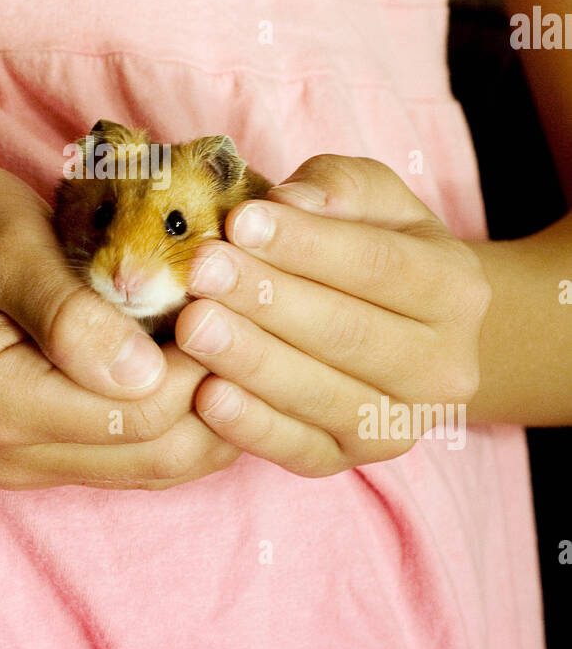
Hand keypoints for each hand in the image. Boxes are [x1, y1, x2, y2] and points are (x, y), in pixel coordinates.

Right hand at [0, 158, 240, 489]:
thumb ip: (71, 314)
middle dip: (221, 393)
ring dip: (213, 410)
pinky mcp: (54, 456)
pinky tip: (208, 361)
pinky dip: (188, 415)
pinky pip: (145, 453)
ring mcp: (32, 464)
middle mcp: (10, 457)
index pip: (144, 413)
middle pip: (161, 453)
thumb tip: (143, 374)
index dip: (206, 363)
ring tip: (240, 339)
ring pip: (163, 462)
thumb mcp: (11, 248)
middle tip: (257, 321)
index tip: (238, 299)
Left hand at [173, 155, 491, 476]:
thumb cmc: (374, 246)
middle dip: (267, 299)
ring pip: (323, 395)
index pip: (378, 265)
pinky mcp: (352, 461)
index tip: (240, 221)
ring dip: (251, 360)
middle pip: (348, 332)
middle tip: (201, 272)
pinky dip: (252, 426)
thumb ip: (339, 187)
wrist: (404, 331)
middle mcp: (444, 367)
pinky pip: (301, 450)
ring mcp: (400, 423)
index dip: (306, 245)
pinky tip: (206, 395)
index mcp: (456, 289)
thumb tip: (290, 201)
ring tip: (192, 324)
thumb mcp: (373, 199)